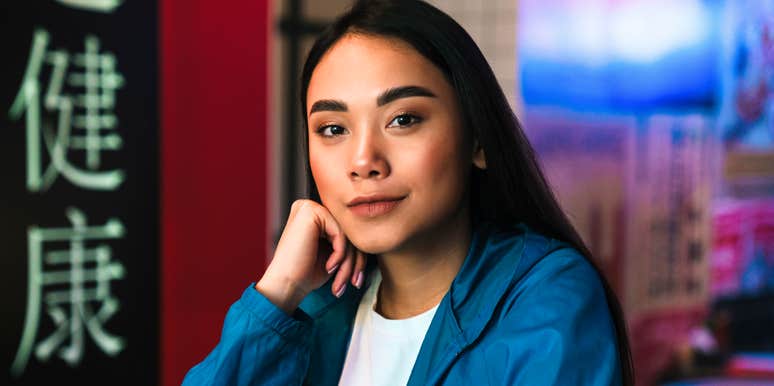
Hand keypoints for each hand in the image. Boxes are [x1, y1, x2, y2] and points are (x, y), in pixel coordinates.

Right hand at [256, 199, 366, 313]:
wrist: (286, 285)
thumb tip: (373, 240)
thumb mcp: (334, 256)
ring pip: (347, 234)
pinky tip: (329, 267)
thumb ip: (349, 243)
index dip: (356, 258)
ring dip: (348, 263)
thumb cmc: (306, 274)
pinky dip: (340, 254)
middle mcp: (310, 207)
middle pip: (348, 232)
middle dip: (355, 262)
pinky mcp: (311, 212)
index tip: (356, 281)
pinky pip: (341, 233)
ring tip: (340, 282)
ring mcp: (309, 207)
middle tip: (354, 284)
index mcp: (314, 216)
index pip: (346, 233)